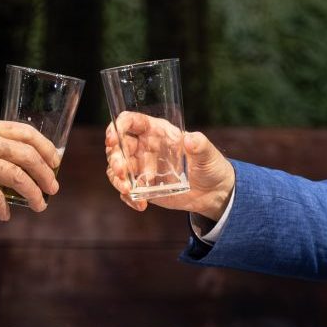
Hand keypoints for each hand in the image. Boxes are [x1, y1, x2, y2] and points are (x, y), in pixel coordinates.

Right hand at [0, 119, 60, 220]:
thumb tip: (17, 170)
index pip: (26, 131)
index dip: (45, 147)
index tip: (56, 161)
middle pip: (28, 154)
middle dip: (46, 173)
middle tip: (53, 188)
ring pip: (18, 176)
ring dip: (33, 193)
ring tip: (39, 206)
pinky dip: (3, 208)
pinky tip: (5, 215)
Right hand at [104, 114, 235, 219]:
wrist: (212, 192)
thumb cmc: (210, 165)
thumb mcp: (208, 154)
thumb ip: (200, 145)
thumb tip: (191, 139)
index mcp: (156, 131)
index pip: (130, 122)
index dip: (117, 127)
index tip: (113, 140)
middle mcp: (144, 147)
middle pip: (118, 147)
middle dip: (115, 158)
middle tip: (122, 172)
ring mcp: (141, 167)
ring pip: (117, 168)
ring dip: (117, 179)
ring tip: (129, 191)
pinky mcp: (142, 186)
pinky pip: (126, 189)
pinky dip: (128, 197)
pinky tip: (141, 204)